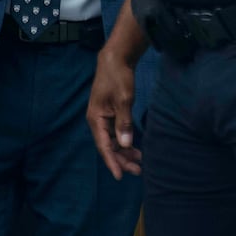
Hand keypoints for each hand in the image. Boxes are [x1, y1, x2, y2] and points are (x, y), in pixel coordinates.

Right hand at [87, 50, 141, 178]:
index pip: (104, 146)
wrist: (116, 60)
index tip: (121, 175)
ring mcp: (104, 118)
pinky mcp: (111, 114)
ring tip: (140, 162)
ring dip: (125, 152)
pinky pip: (117, 133)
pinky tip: (134, 147)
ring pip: (113, 141)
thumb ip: (124, 122)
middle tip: (138, 171)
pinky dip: (125, 141)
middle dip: (122, 160)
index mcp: (96, 119)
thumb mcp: (124, 99)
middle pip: (108, 146)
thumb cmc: (118, 77)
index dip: (112, 162)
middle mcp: (97, 121)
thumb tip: (125, 144)